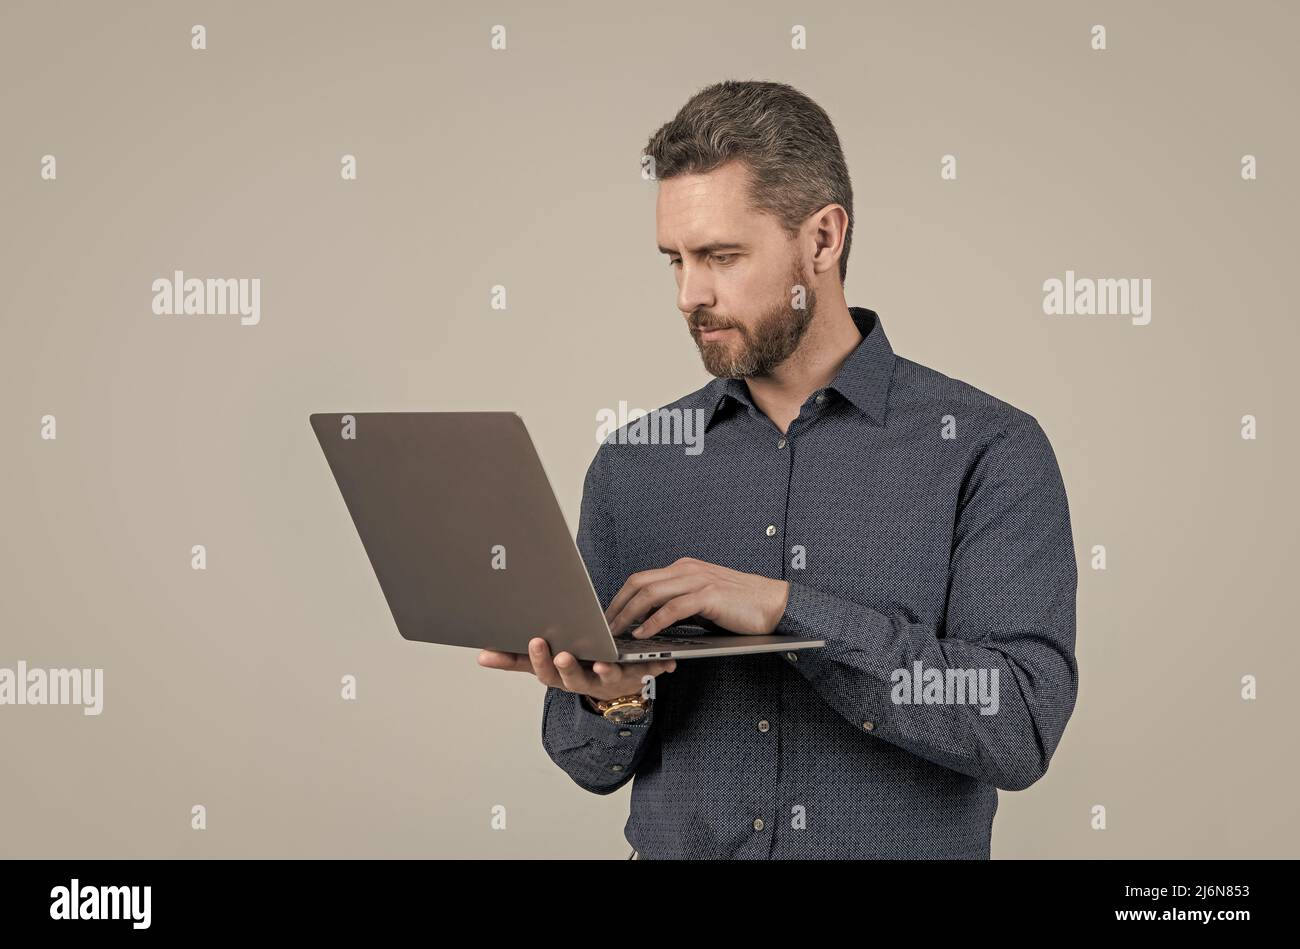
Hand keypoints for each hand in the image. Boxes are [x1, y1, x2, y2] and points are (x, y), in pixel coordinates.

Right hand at [477, 636, 675, 701]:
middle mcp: (582, 682)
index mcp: (559, 675)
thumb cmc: (576, 666)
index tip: (527, 644)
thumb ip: (513, 660)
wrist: (616, 688)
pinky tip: (665, 662)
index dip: (532, 660)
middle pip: (569, 678)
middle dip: (563, 666)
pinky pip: (644, 673)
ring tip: (605, 663)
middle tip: (559, 653)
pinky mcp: (634, 676)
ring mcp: (608, 682)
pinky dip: (654, 667)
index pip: (539, 670)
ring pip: (604, 678)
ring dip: (605, 671)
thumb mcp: (544, 664)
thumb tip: (480, 655)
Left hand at [605, 557, 790, 638]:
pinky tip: (643, 634)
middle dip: (617, 605)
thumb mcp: (703, 603)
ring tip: (617, 633)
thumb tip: (649, 622)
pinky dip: (654, 621)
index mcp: (684, 568)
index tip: (607, 617)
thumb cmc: (740, 608)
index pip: (642, 579)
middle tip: (603, 627)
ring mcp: (698, 580)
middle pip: (639, 583)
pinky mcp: (709, 595)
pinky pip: (673, 608)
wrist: (776, 605)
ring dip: (629, 614)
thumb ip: (678, 606)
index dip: (620, 598)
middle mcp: (688, 569)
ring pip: (651, 593)